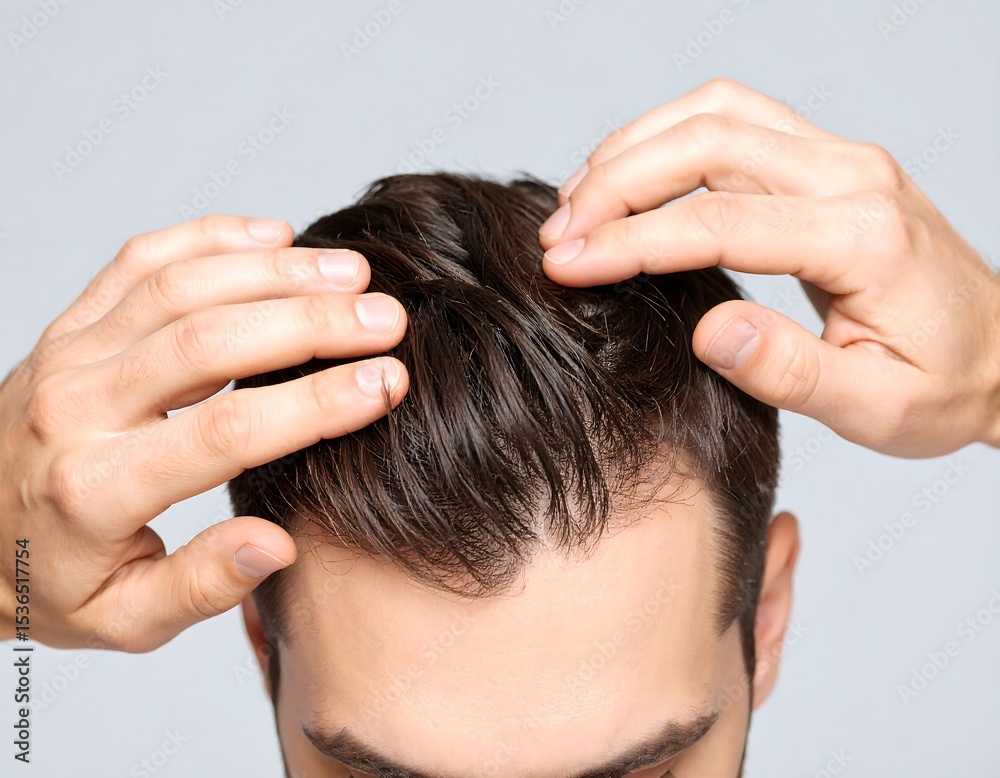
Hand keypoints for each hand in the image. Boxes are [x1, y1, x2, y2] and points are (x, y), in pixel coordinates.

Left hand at [0, 215, 408, 650]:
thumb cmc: (53, 580)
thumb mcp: (124, 620)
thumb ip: (203, 586)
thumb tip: (279, 543)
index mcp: (96, 489)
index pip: (227, 433)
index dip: (317, 403)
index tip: (388, 384)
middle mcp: (77, 408)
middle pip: (209, 343)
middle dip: (311, 324)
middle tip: (387, 319)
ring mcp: (69, 355)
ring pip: (180, 288)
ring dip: (274, 272)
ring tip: (352, 274)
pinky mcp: (71, 324)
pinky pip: (140, 259)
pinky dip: (209, 237)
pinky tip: (272, 235)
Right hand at [540, 79, 999, 456]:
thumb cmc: (943, 384)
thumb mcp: (876, 407)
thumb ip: (791, 371)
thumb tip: (710, 331)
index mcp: (863, 236)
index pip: (719, 220)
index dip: (631, 240)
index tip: (566, 264)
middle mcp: (852, 175)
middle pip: (708, 142)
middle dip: (616, 184)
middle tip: (557, 236)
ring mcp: (841, 158)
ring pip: (716, 114)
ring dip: (635, 148)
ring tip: (576, 201)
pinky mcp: (827, 160)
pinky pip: (735, 120)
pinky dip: (669, 137)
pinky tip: (632, 176)